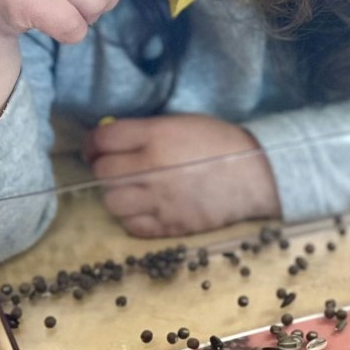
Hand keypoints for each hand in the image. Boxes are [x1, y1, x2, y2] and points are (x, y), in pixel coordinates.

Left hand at [82, 115, 280, 237]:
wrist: (256, 175)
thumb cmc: (220, 143)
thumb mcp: (181, 123)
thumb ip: (146, 131)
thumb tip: (111, 139)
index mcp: (156, 136)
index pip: (103, 140)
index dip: (93, 144)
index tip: (95, 148)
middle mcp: (152, 168)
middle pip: (103, 172)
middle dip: (104, 168)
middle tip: (114, 168)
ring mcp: (159, 200)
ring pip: (112, 202)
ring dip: (116, 195)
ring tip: (129, 190)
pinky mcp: (170, 226)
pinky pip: (132, 226)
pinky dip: (132, 218)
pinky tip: (143, 209)